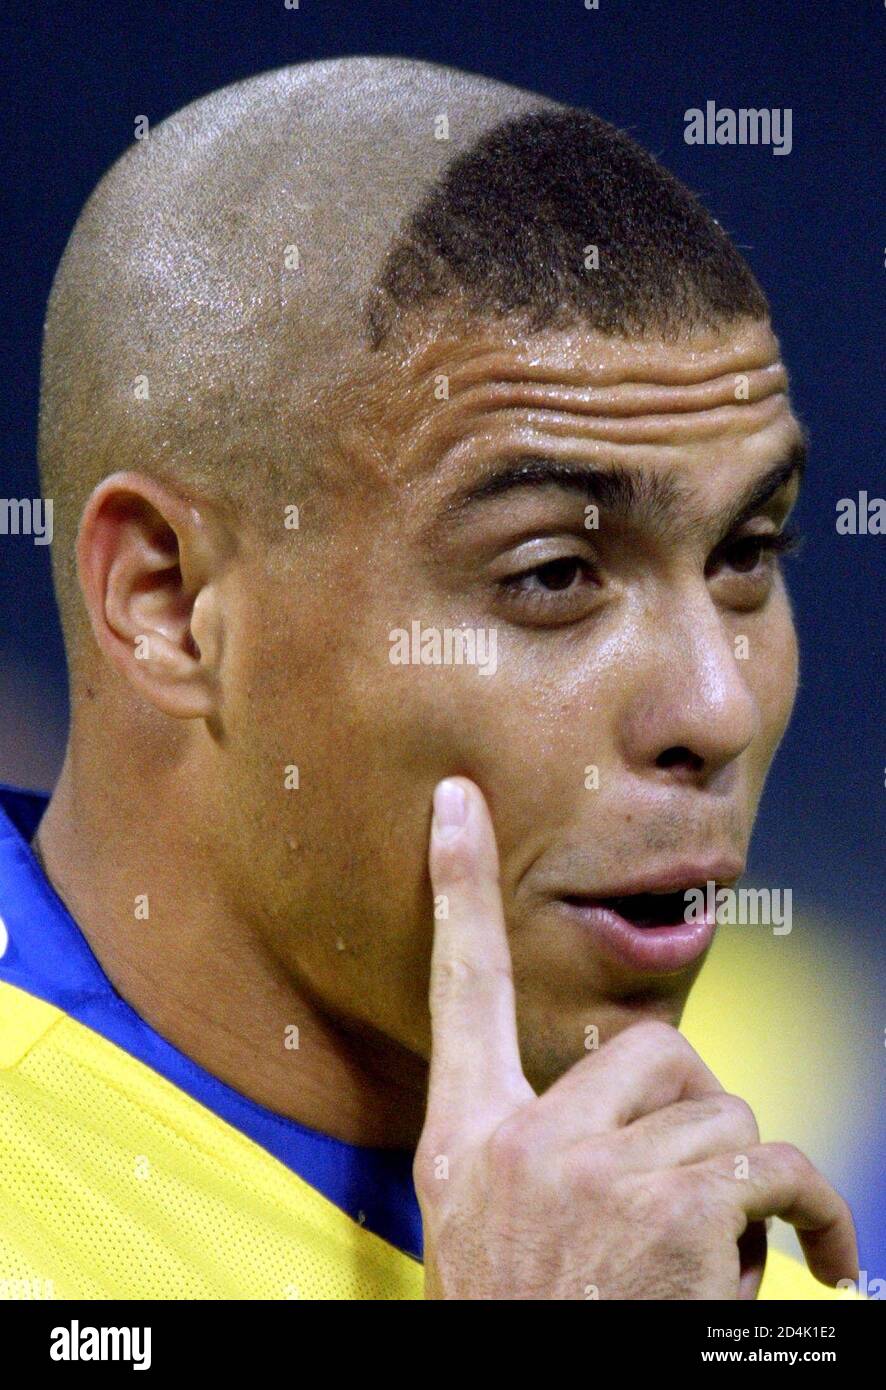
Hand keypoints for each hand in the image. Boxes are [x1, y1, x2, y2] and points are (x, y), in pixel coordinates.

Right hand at [415, 776, 857, 1299]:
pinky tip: (819, 1259)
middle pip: (654, 1048)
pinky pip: (778, 1166)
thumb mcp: (486, 1218)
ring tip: (715, 1250)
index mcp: (470, 1135)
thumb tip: (637, 1091)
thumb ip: (533, 1136)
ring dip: (745, 1181)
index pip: (459, 985)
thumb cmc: (524, 1310)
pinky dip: (818, 1213)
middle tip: (690, 1181)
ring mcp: (600, 1177)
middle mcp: (528, 1142)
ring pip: (726, 1112)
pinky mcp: (677, 1218)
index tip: (457, 800)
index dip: (458, 886)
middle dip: (694, 1110)